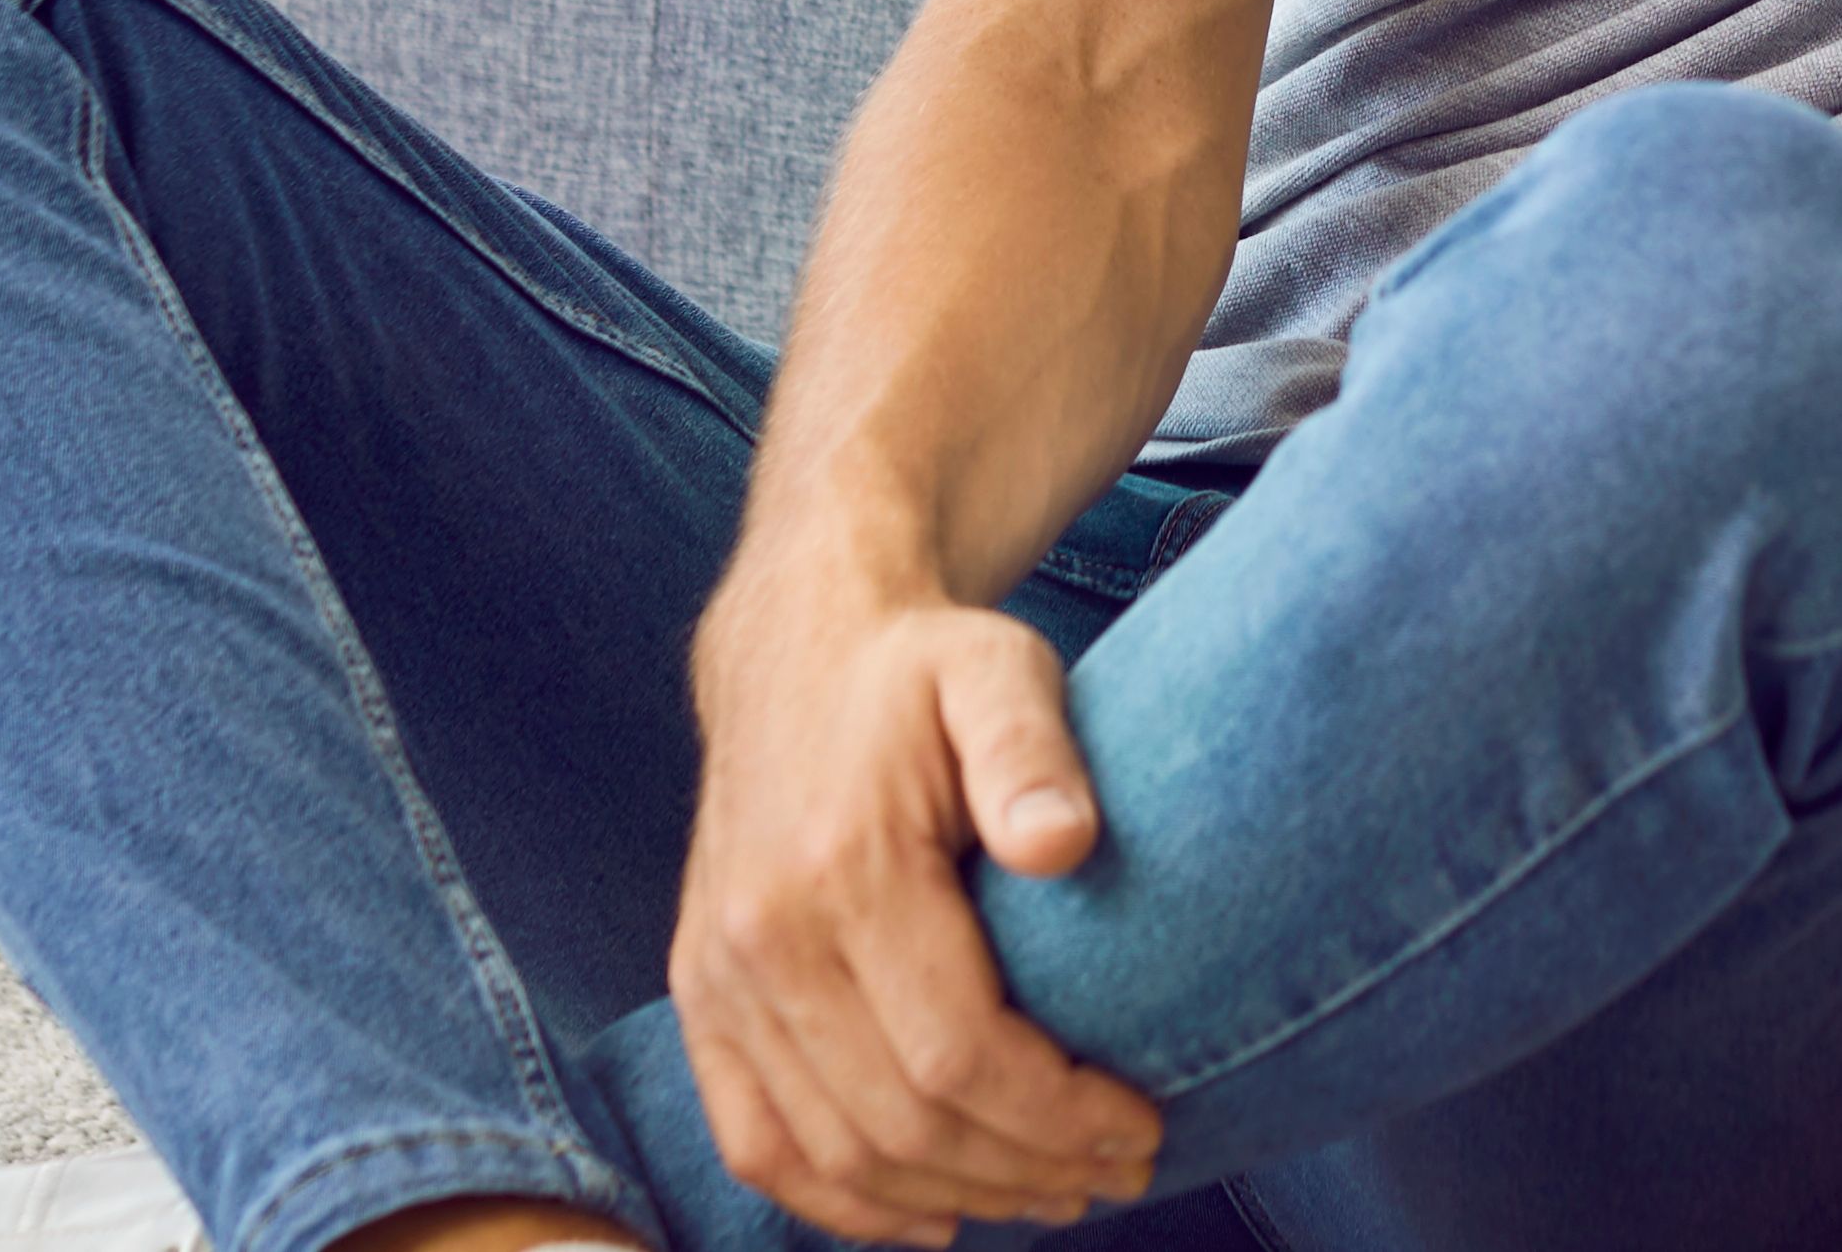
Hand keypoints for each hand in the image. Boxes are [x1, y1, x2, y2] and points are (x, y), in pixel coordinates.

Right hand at [675, 560, 1163, 1243]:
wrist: (793, 647)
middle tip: (1120, 1173)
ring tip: (1055, 1195)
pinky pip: (757, 1145)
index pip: (957, 1053)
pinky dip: (842, 1205)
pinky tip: (932, 1216)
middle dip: (1026, 1169)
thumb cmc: (919, 668)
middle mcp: (763, 941)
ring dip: (954, 1198)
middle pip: (903, 1122)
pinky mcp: (701, 1000)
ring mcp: (719, 980)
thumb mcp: (997, 671)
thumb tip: (1064, 844)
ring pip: (836, 1154)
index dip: (1056, 1115)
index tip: (1141, 1124)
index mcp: (842, 871)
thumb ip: (1032, 752)